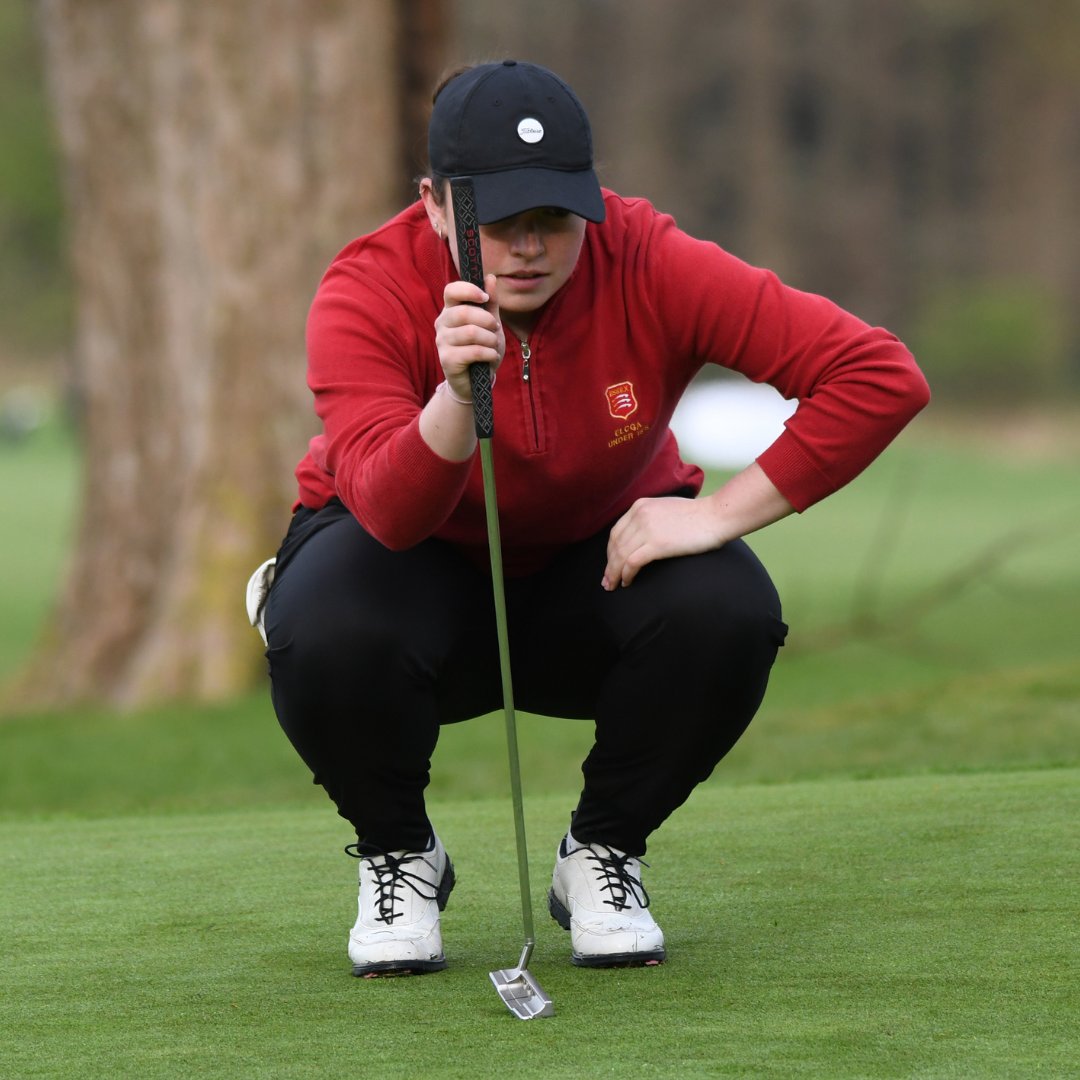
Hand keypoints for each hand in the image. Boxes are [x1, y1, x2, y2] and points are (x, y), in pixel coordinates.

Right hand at [434, 272, 504, 400]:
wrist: (475, 381)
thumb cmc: (482, 348)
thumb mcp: (491, 324)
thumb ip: (491, 303)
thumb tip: (491, 277)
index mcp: (451, 310)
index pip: (451, 290)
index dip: (469, 290)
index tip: (485, 298)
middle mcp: (442, 323)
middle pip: (464, 312)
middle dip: (487, 321)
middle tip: (494, 329)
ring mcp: (442, 341)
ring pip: (471, 333)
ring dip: (490, 340)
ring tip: (493, 346)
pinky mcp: (446, 359)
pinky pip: (473, 351)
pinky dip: (489, 354)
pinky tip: (491, 358)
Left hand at [602, 496, 725, 589]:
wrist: (716, 516)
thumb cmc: (697, 515)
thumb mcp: (665, 509)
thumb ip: (650, 518)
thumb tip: (641, 537)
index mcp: (640, 506)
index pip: (616, 532)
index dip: (610, 551)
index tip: (609, 564)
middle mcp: (639, 515)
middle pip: (615, 545)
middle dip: (609, 565)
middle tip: (607, 581)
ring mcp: (647, 529)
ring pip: (620, 555)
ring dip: (614, 573)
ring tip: (613, 586)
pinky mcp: (657, 544)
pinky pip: (632, 562)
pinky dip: (626, 575)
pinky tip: (627, 582)